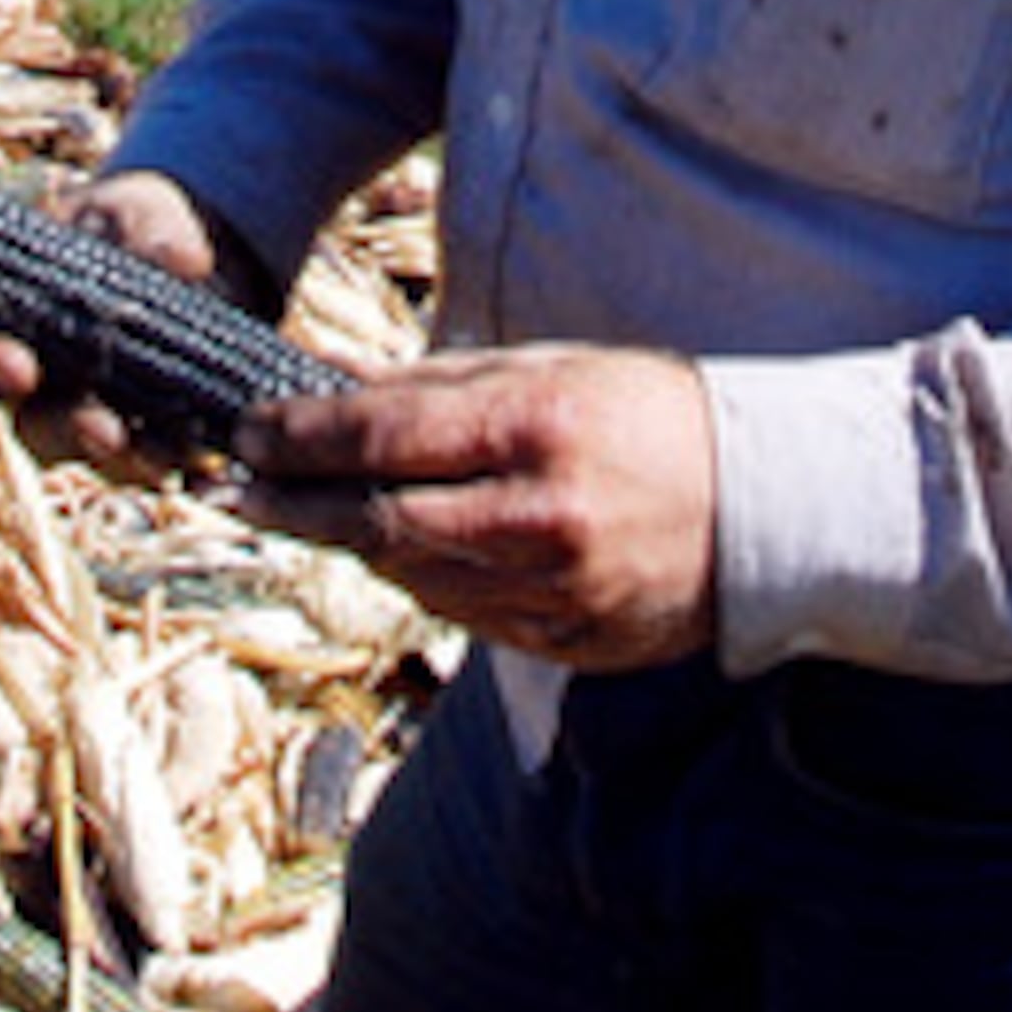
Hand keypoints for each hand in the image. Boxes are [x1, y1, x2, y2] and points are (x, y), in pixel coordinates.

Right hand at [0, 169, 266, 471]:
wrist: (188, 256)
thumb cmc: (128, 226)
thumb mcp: (135, 208)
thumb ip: (149, 226)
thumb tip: (181, 260)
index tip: (17, 365)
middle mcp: (35, 385)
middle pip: (27, 426)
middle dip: (62, 429)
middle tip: (100, 427)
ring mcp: (87, 416)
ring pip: (93, 454)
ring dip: (119, 456)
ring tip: (155, 451)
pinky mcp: (142, 434)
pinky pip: (143, 461)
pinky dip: (165, 457)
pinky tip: (191, 455)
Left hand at [232, 343, 718, 671]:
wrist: (770, 508)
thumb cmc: (650, 415)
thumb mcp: (551, 368)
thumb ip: (440, 385)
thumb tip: (334, 387)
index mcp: (538, 428)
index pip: (384, 436)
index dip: (301, 437)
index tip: (251, 431)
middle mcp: (543, 517)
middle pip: (382, 522)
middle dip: (299, 505)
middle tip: (242, 489)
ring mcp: (558, 592)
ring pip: (415, 577)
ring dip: (353, 545)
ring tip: (311, 513)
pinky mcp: (571, 642)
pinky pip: (465, 617)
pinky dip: (422, 581)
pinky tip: (397, 552)